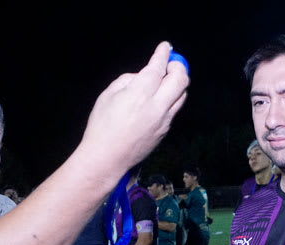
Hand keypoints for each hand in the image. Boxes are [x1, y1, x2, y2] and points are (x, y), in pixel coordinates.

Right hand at [77, 41, 188, 178]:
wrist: (107, 158)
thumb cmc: (102, 126)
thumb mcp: (108, 95)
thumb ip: (128, 81)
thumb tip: (143, 77)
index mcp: (140, 93)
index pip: (158, 67)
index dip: (163, 54)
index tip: (165, 47)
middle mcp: (157, 105)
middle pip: (181, 79)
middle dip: (178, 66)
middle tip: (171, 64)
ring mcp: (164, 120)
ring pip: (182, 95)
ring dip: (177, 84)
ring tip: (166, 81)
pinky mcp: (165, 131)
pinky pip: (174, 110)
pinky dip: (170, 100)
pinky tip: (159, 101)